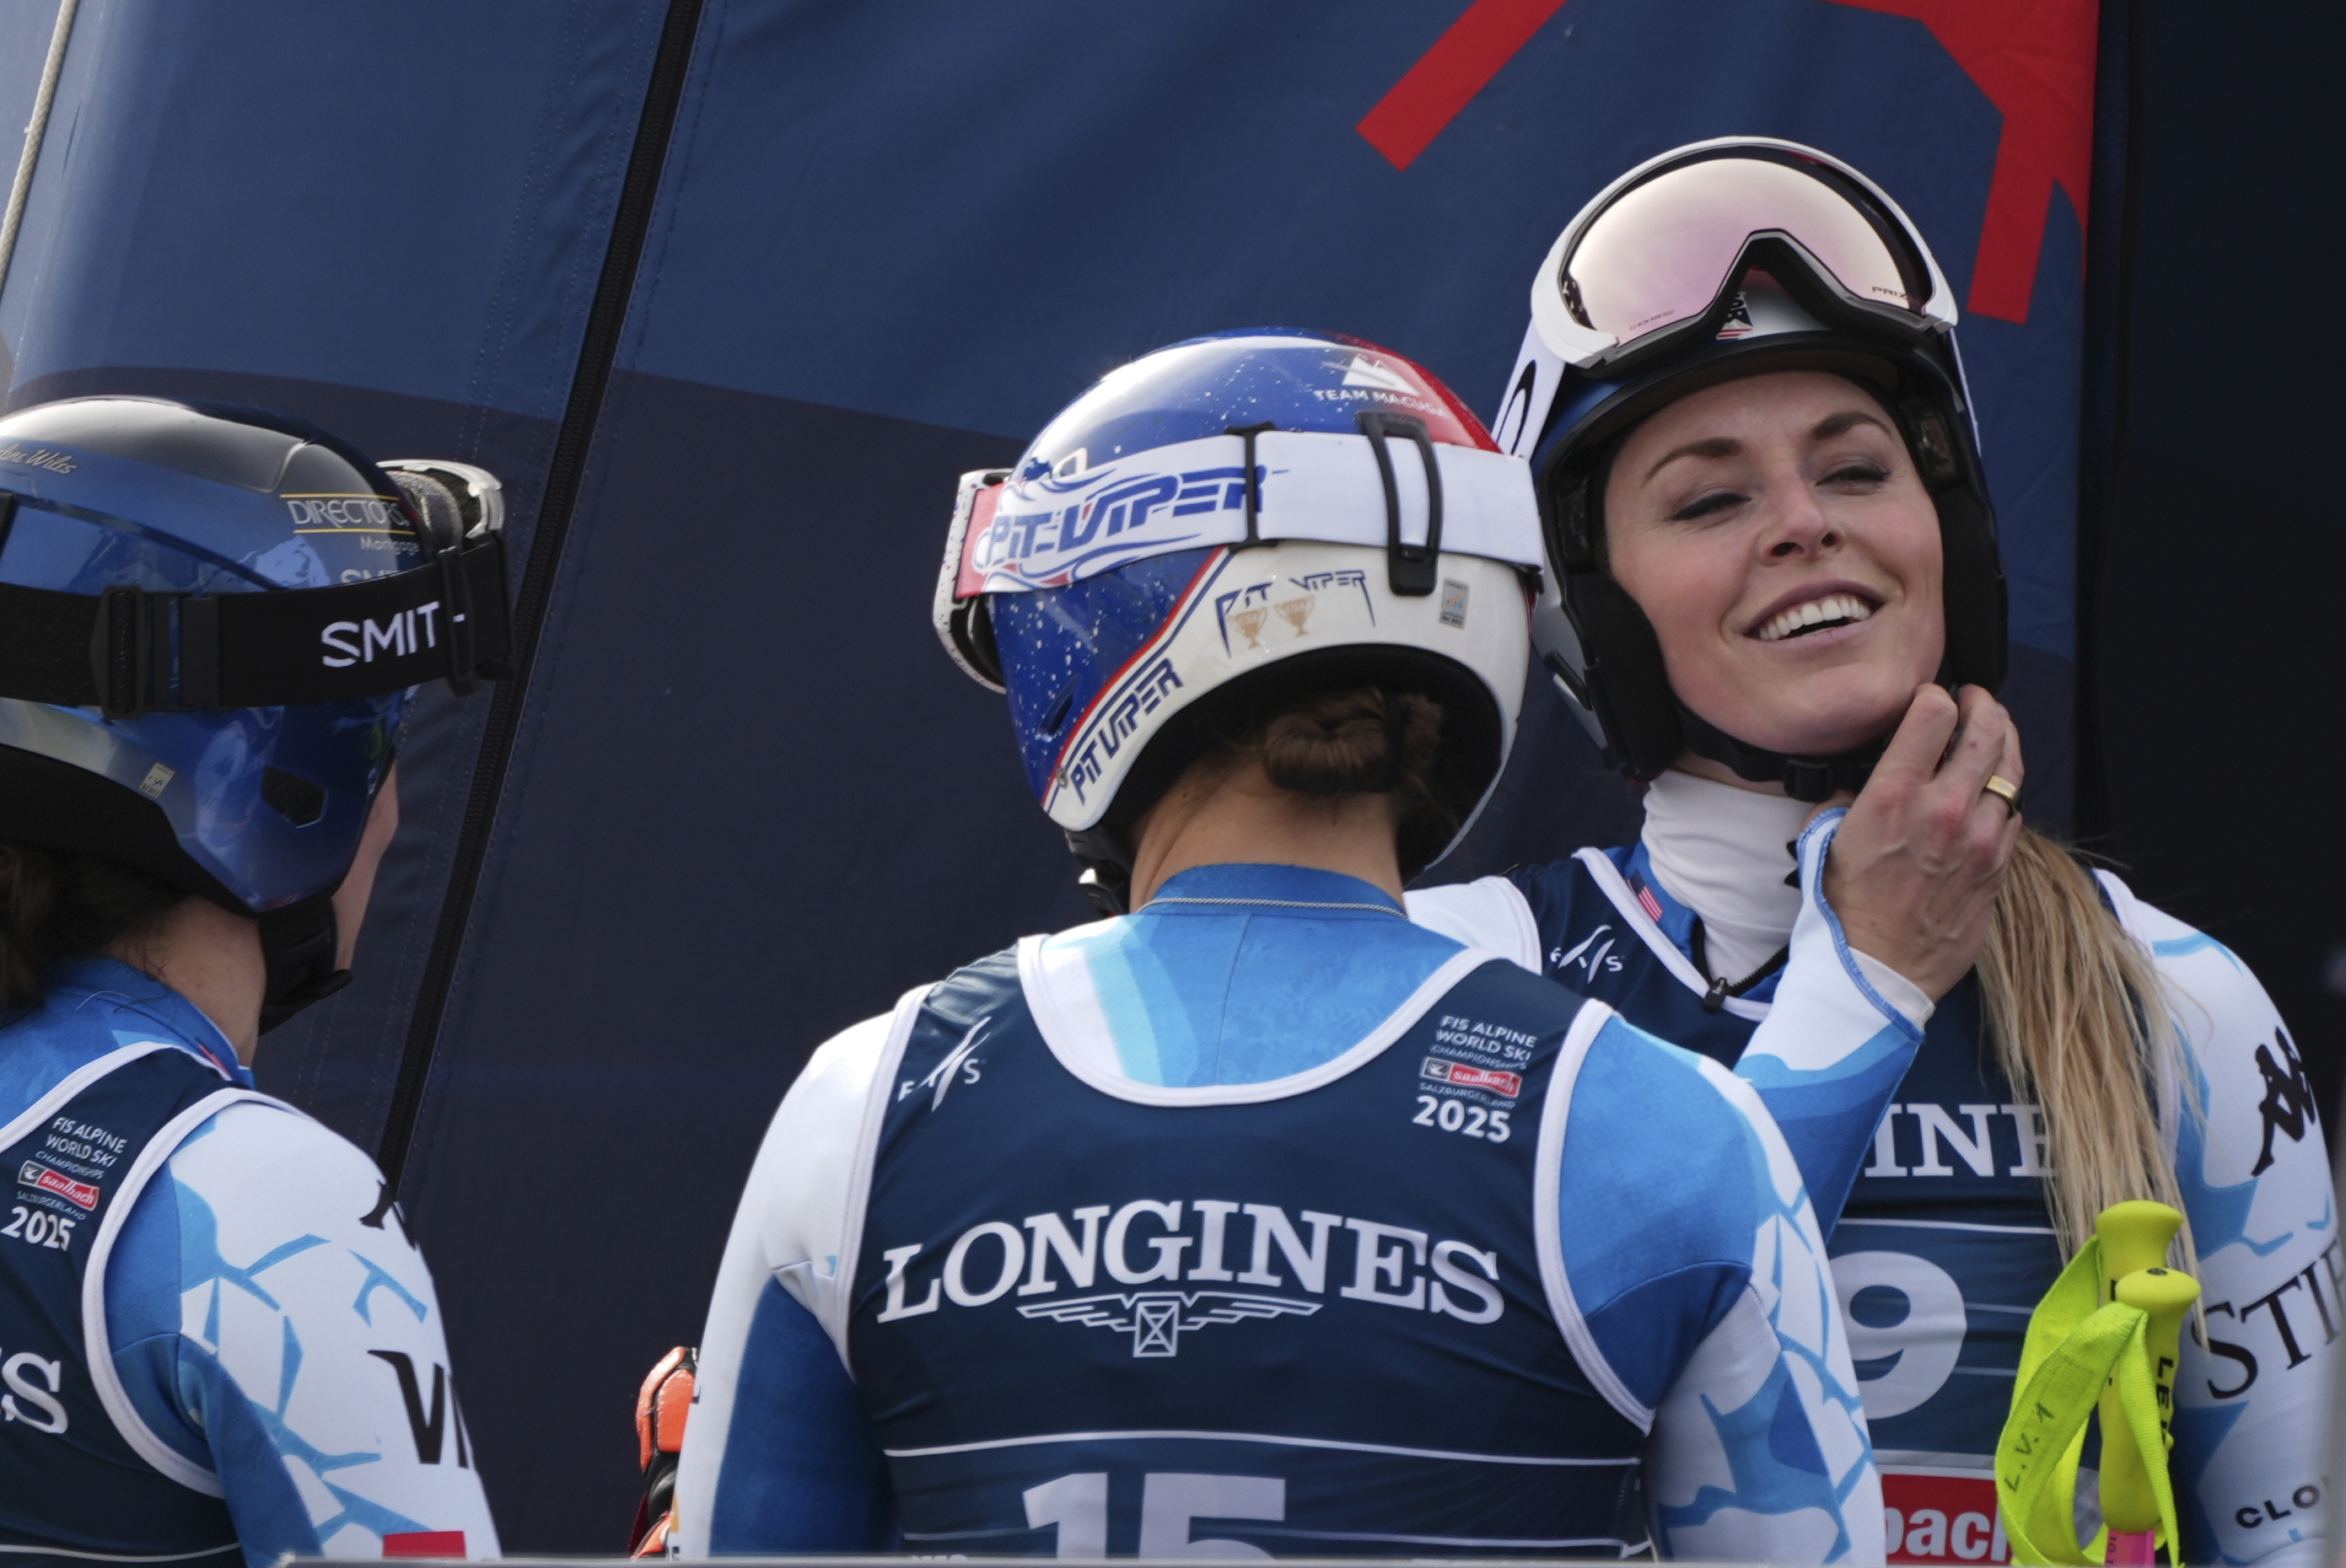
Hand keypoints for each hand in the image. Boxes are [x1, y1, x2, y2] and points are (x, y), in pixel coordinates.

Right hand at [1820, 684, 2023, 1000]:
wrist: (1876, 969)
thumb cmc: (1844, 907)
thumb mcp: (1828, 835)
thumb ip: (1855, 794)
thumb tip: (1871, 772)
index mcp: (1895, 796)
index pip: (1934, 713)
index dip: (1934, 696)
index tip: (1930, 698)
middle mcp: (1945, 810)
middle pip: (1986, 730)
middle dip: (1983, 704)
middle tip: (1975, 700)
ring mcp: (1981, 839)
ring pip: (2012, 769)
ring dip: (2004, 743)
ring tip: (1994, 733)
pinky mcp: (1999, 867)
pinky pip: (2015, 814)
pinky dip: (2006, 793)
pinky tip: (1993, 791)